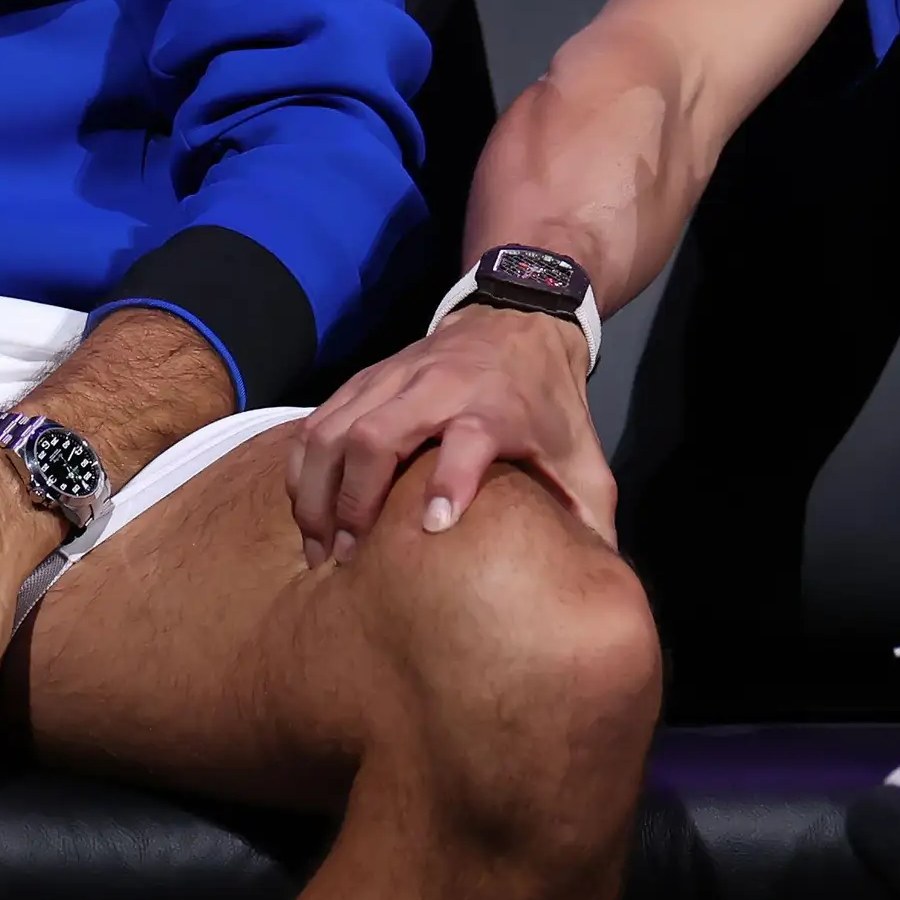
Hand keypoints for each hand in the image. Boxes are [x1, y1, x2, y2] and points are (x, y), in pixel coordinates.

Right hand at [287, 300, 608, 565]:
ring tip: (319, 548)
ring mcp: (391, 381)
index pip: (467, 438)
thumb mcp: (582, 455)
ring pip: (331, 430)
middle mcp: (435, 389)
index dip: (450, 481)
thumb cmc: (547, 402)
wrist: (517, 319)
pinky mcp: (362, 380)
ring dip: (317, 493)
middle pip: (375, 435)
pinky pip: (315, 424)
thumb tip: (596, 581)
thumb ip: (589, 516)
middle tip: (347, 558)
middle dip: (353, 501)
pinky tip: (307, 514)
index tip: (434, 528)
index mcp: (494, 408)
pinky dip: (303, 471)